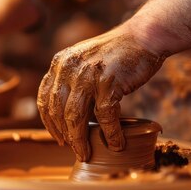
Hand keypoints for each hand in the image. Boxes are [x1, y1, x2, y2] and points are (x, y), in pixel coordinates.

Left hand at [37, 27, 164, 161]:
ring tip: (86, 154)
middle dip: (65, 135)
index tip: (58, 137)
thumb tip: (67, 116)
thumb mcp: (84, 61)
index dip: (50, 123)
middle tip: (75, 150)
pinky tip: (117, 144)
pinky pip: (105, 116)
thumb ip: (72, 81)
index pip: (45, 99)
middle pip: (58, 112)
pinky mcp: (108, 82)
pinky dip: (111, 134)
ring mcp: (87, 75)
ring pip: (75, 118)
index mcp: (60, 63)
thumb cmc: (117, 54)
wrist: (145, 35)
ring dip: (80, 140)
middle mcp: (69, 68)